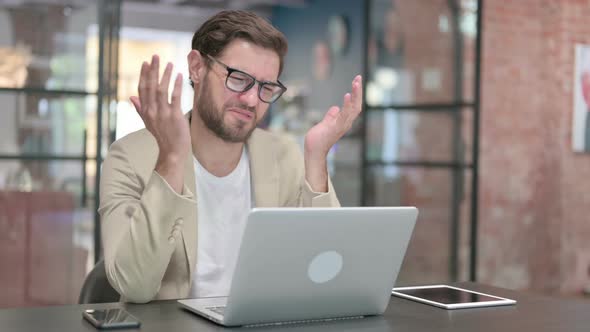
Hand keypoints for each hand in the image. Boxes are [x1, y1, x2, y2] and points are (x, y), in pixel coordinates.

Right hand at [129, 55, 188, 192]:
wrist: (172, 151)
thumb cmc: (162, 135)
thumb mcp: (148, 122)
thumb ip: (140, 108)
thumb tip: (131, 97)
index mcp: (146, 111)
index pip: (142, 89)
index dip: (144, 75)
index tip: (146, 62)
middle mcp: (152, 111)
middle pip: (150, 86)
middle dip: (153, 70)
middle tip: (156, 56)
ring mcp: (163, 114)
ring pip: (162, 90)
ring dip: (165, 75)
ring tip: (170, 63)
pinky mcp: (175, 116)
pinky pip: (175, 97)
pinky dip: (176, 85)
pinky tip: (179, 76)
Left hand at [304, 75, 362, 159]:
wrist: (314, 150)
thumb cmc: (318, 139)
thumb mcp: (325, 123)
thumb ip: (331, 116)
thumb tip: (335, 108)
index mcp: (344, 121)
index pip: (354, 105)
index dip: (356, 93)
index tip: (356, 81)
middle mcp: (346, 123)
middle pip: (357, 105)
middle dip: (358, 91)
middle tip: (358, 78)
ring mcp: (342, 126)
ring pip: (353, 108)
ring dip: (355, 95)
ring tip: (355, 83)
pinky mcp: (336, 128)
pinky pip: (344, 115)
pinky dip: (347, 105)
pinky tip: (347, 96)